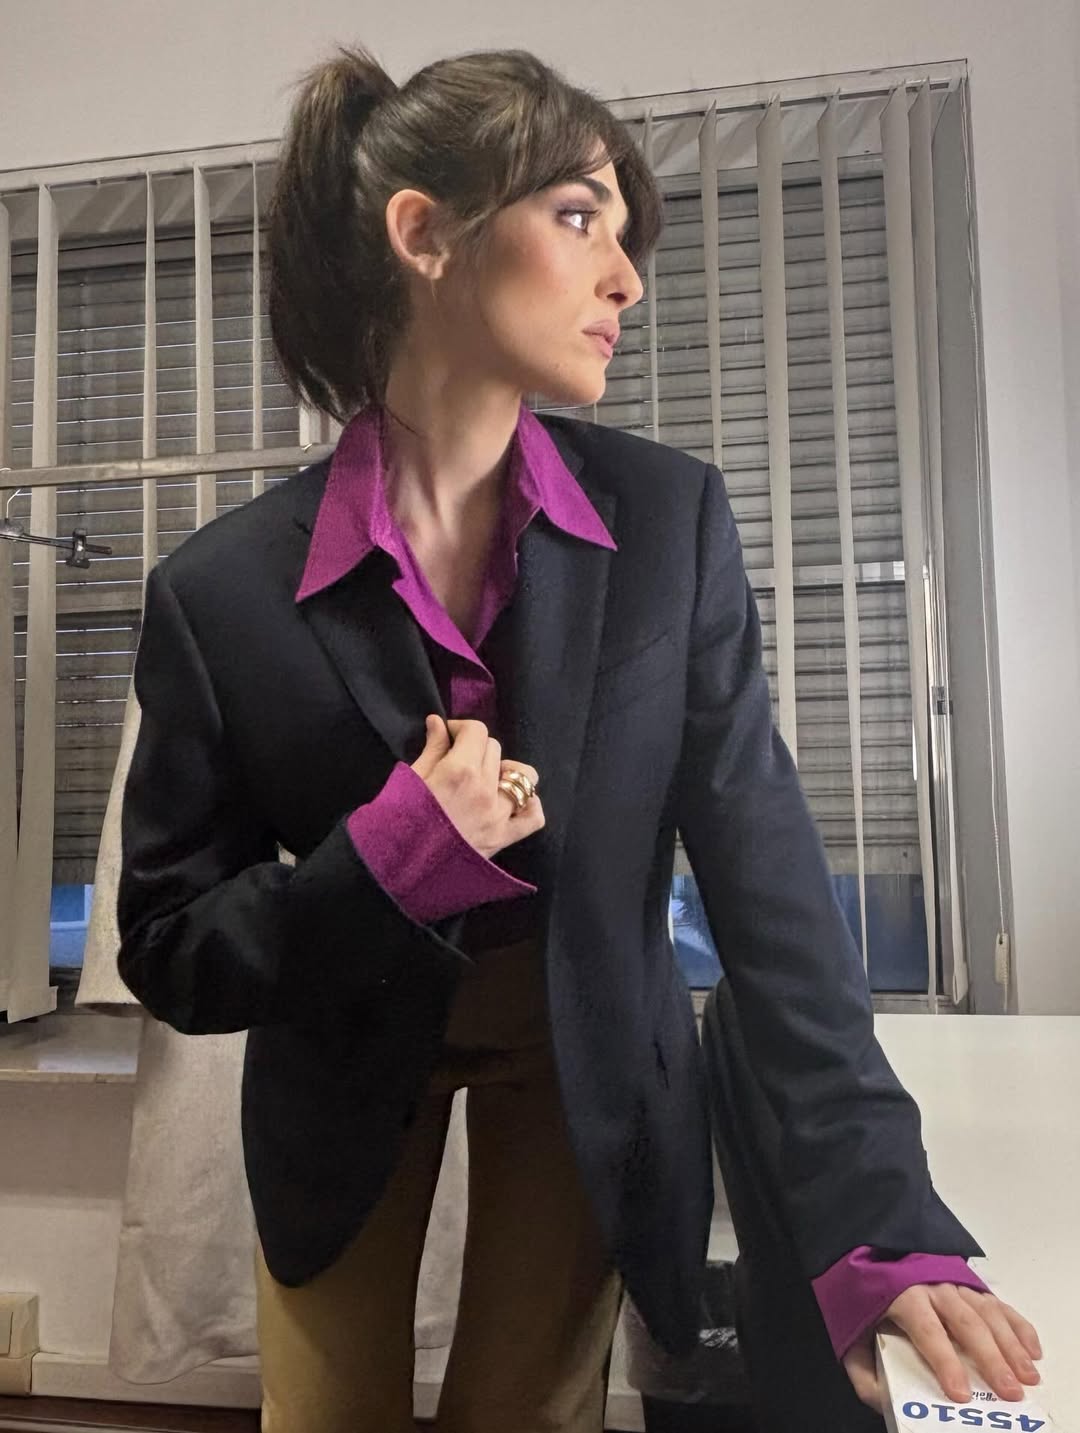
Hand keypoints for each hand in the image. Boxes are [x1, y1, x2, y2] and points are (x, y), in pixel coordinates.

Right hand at [410, 715, 543, 859]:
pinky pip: (533, 817)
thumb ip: (432, 749)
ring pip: (522, 776)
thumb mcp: (410, 779)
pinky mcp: (503, 839)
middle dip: (476, 748)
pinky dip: (529, 804)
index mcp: (459, 771)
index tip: (449, 737)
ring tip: (487, 779)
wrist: (398, 868)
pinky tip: (511, 801)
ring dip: (505, 771)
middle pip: (495, 749)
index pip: (477, 731)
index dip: (462, 728)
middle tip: (458, 761)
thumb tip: (438, 721)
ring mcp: (497, 815)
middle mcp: (484, 790)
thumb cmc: (397, 822)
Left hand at [843, 1284, 1042, 1412]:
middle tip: (1011, 1393)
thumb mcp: (851, 1331)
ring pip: (988, 1312)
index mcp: (903, 1296)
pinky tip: (1033, 1350)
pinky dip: (1018, 1325)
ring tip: (1029, 1377)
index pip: (927, 1331)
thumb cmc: (866, 1299)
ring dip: (1011, 1345)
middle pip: (966, 1323)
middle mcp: (933, 1285)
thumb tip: (882, 1399)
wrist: (869, 1252)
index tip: (960, 1394)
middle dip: (991, 1359)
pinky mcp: (969, 1283)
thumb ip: (862, 1369)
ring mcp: (954, 1281)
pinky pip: (997, 1303)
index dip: (944, 1362)